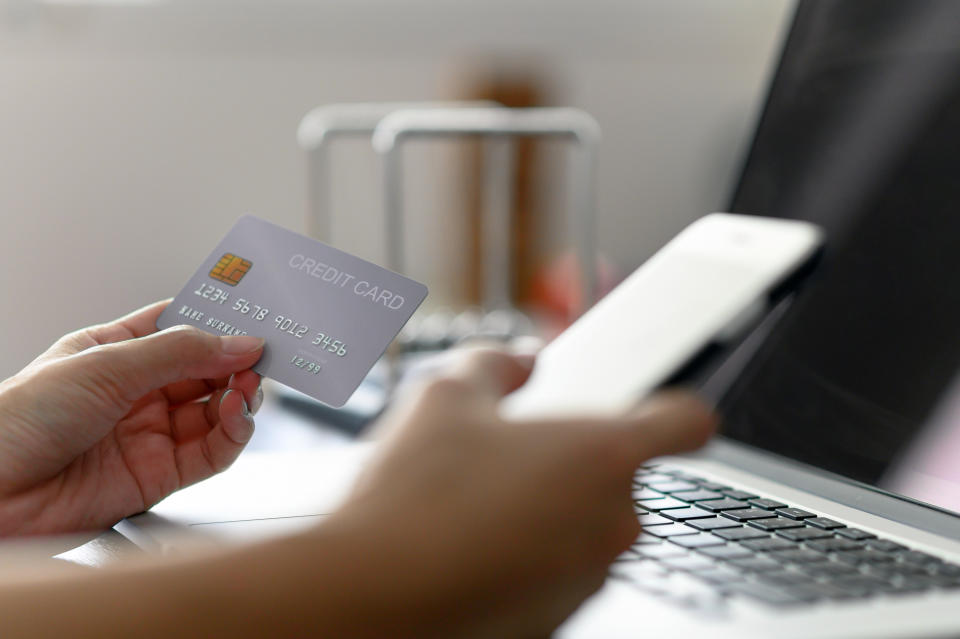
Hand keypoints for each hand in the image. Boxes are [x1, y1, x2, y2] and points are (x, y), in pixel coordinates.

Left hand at [0, 301, 263, 535]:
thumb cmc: (18, 421)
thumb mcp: (105, 366)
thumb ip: (180, 352)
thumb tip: (239, 342)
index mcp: (115, 352)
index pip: (180, 327)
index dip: (217, 321)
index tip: (252, 317)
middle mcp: (137, 392)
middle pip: (207, 370)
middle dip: (237, 361)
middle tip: (261, 356)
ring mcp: (151, 433)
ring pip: (217, 411)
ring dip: (241, 397)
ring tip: (247, 388)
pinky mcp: (161, 475)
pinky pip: (214, 452)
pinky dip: (234, 433)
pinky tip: (237, 416)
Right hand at [322, 348, 715, 637]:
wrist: (377, 596)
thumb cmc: (417, 498)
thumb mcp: (447, 396)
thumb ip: (498, 364)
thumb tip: (520, 361)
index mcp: (604, 455)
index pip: (687, 422)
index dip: (672, 410)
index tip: (653, 411)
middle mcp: (613, 521)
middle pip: (617, 477)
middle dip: (571, 462)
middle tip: (508, 455)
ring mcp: (590, 577)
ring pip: (583, 524)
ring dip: (547, 508)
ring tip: (475, 502)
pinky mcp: (560, 616)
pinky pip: (557, 568)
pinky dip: (528, 552)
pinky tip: (471, 543)